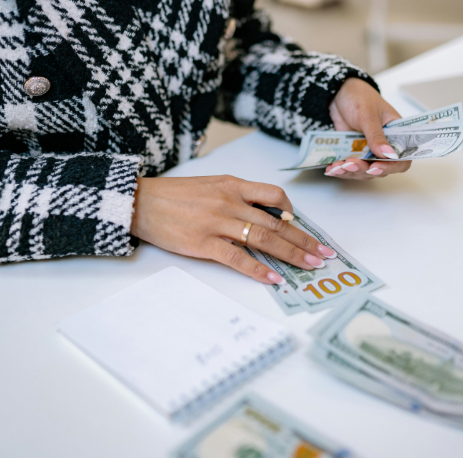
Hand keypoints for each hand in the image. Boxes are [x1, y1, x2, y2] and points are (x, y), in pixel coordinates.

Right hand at [130, 176, 335, 284]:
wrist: (139, 201)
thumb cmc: (174, 195)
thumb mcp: (210, 185)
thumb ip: (236, 196)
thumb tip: (264, 214)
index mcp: (233, 184)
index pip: (274, 195)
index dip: (293, 213)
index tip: (302, 227)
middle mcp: (230, 202)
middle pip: (276, 223)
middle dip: (304, 240)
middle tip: (324, 254)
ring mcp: (218, 223)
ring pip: (264, 240)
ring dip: (291, 255)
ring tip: (310, 266)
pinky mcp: (204, 243)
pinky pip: (238, 258)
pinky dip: (259, 270)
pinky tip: (274, 279)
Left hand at [326, 77, 411, 179]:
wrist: (338, 93)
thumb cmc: (359, 97)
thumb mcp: (368, 114)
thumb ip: (376, 135)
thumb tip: (388, 154)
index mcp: (396, 134)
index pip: (402, 158)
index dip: (391, 166)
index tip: (376, 167)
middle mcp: (384, 145)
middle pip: (381, 168)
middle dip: (365, 170)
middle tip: (350, 164)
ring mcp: (367, 151)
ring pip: (364, 171)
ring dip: (351, 172)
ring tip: (338, 166)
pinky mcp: (353, 153)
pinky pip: (349, 167)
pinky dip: (340, 170)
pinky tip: (331, 168)